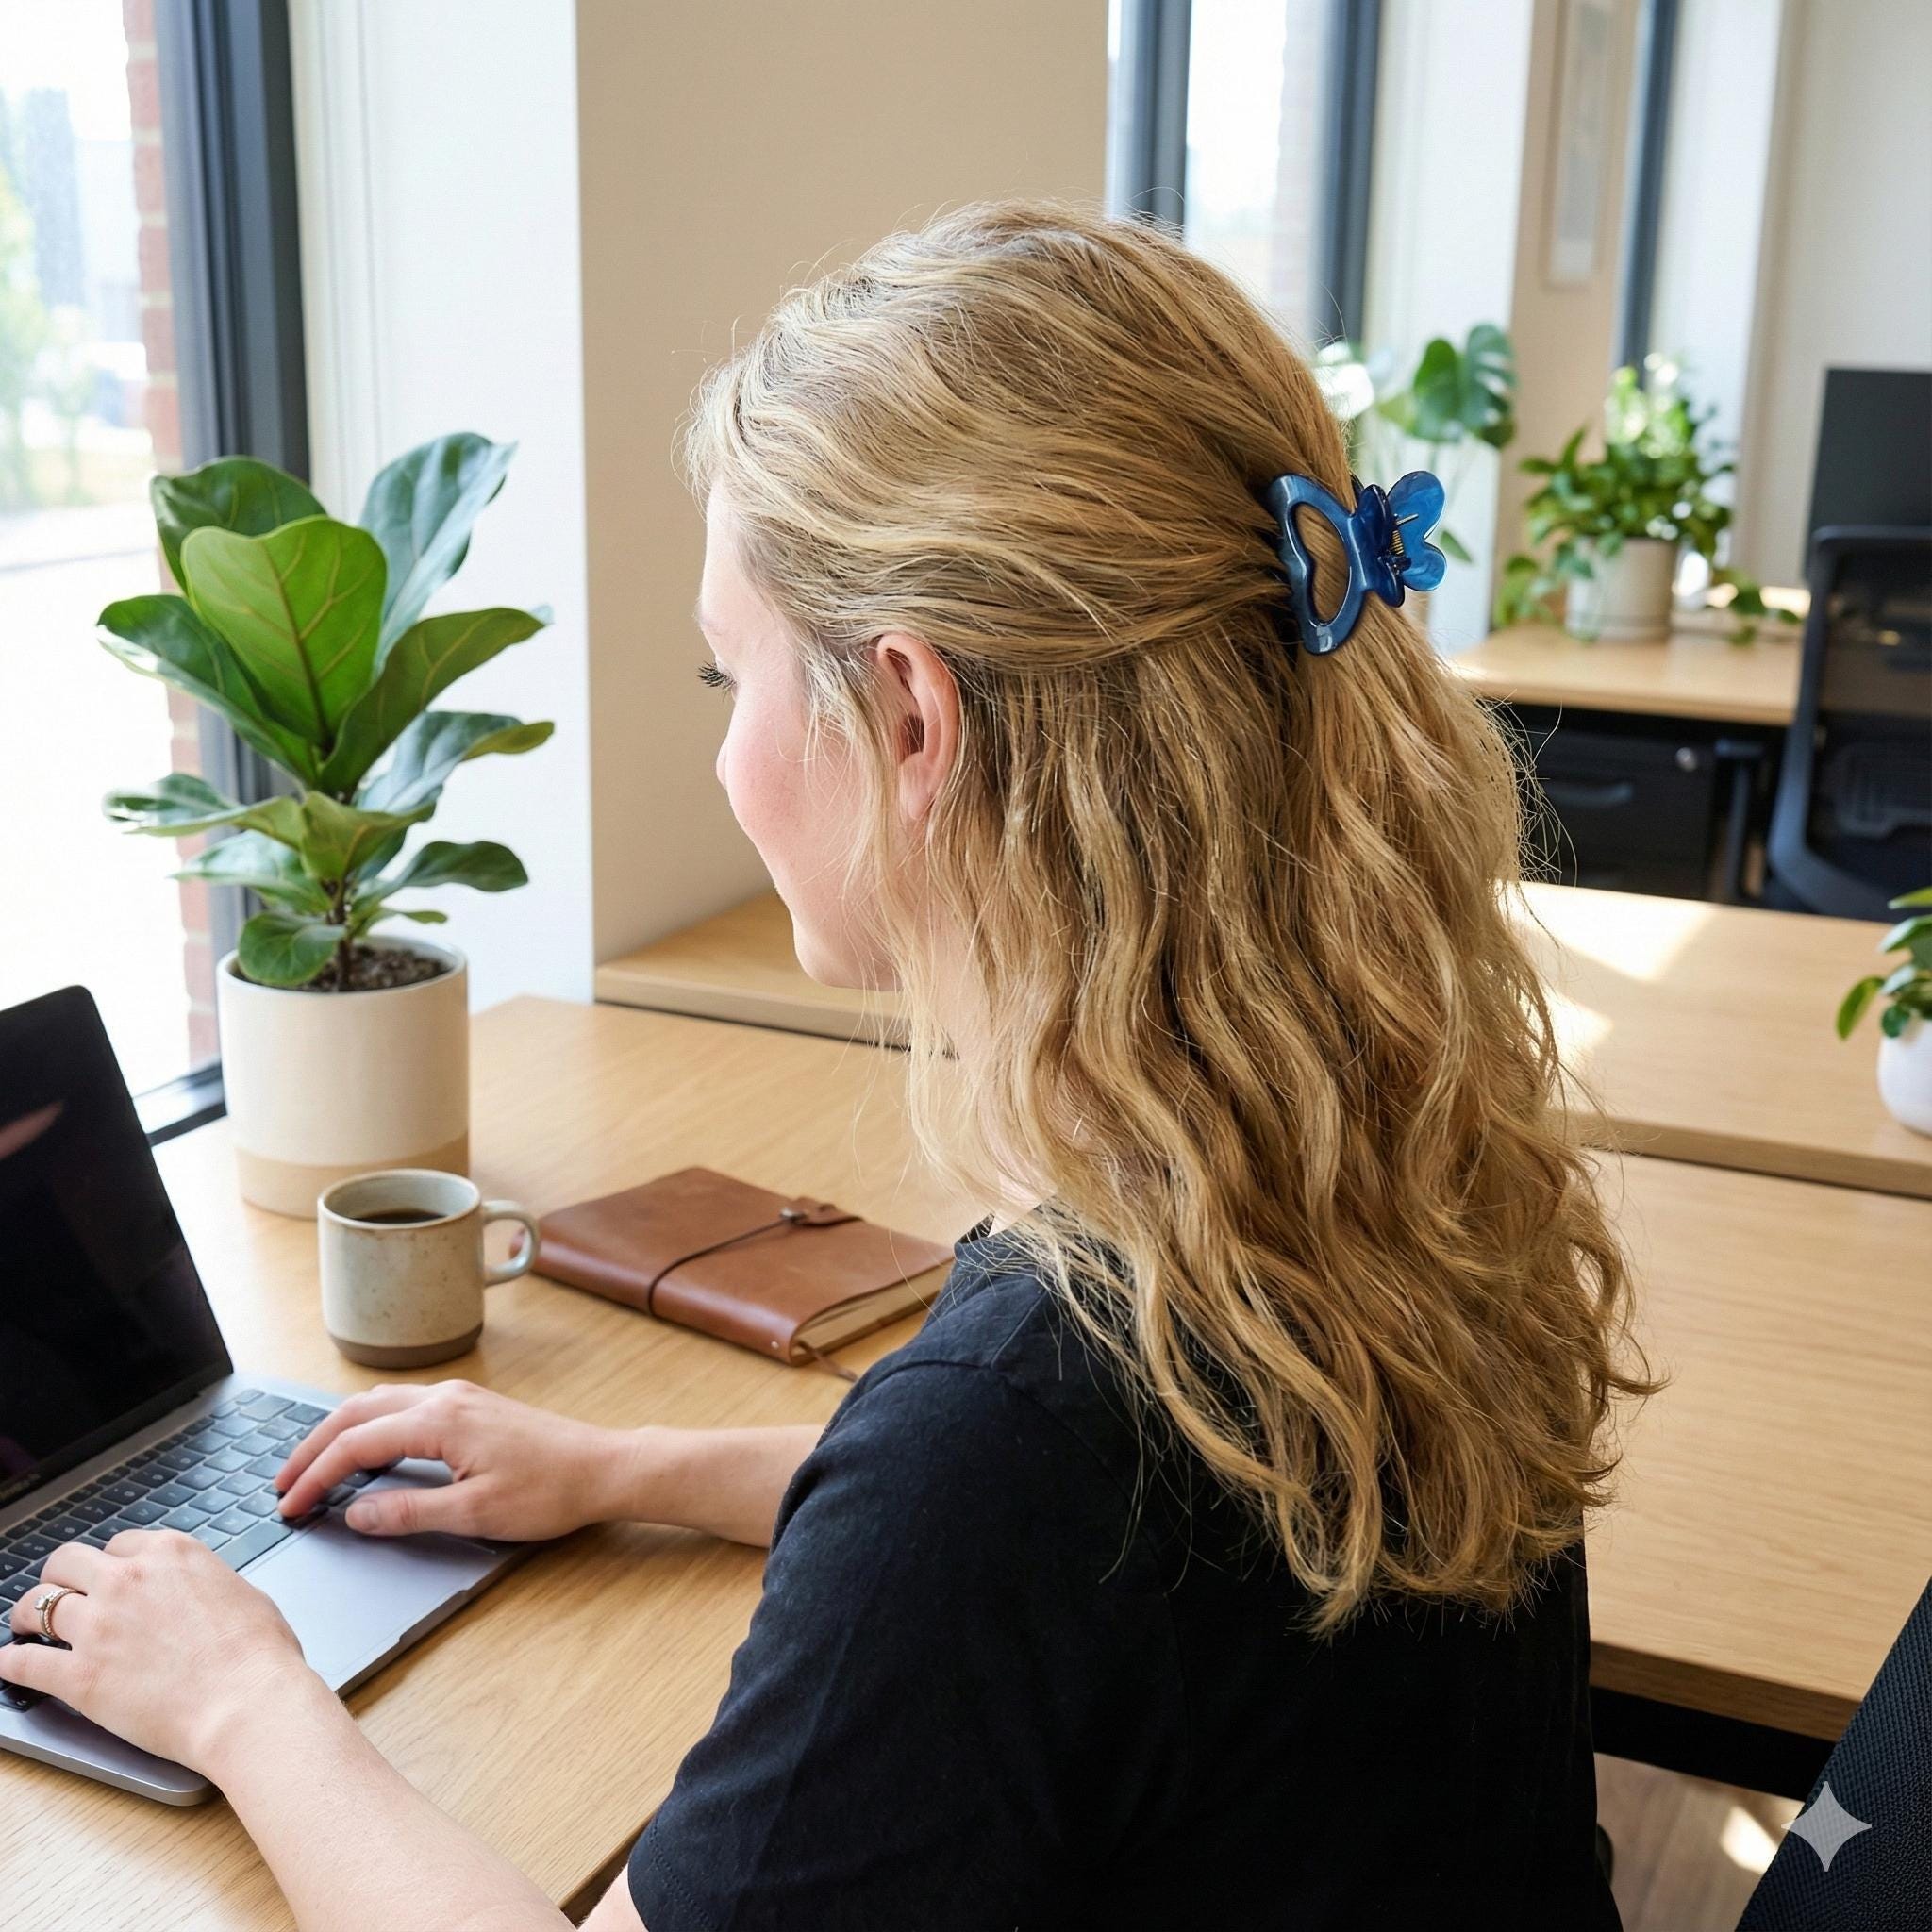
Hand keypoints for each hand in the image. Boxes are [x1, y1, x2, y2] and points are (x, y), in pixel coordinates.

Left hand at [0, 1529, 314, 1768]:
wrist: (247, 1702)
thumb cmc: (259, 1654)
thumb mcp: (241, 1593)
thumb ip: (205, 1584)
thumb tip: (197, 1595)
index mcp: (171, 1553)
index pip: (120, 1545)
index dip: (111, 1565)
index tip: (108, 1580)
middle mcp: (128, 1579)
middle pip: (67, 1562)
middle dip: (60, 1577)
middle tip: (59, 1593)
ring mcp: (99, 1626)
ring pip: (37, 1604)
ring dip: (27, 1614)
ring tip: (26, 1626)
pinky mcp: (79, 1675)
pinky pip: (24, 1663)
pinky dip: (12, 1663)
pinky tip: (9, 1664)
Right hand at [275, 1379, 635, 1542]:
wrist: (602, 1468)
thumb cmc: (549, 1491)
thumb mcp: (475, 1513)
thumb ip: (409, 1512)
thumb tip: (355, 1513)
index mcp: (441, 1420)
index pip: (356, 1444)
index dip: (316, 1476)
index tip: (289, 1505)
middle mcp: (445, 1398)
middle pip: (357, 1412)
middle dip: (313, 1447)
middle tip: (281, 1483)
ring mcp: (460, 1397)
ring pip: (379, 1403)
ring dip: (340, 1431)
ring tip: (312, 1466)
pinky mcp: (471, 1405)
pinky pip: (403, 1405)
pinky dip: (370, 1424)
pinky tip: (366, 1449)